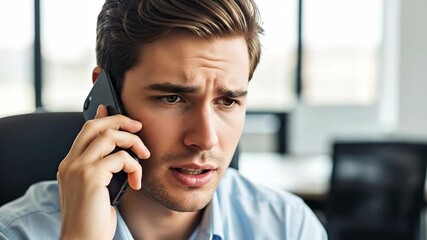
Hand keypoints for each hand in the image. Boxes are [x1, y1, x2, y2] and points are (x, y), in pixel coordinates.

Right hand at [57, 105, 149, 238]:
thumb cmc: (93, 219)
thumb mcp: (97, 189)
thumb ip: (103, 168)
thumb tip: (118, 152)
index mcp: (70, 165)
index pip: (85, 131)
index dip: (101, 117)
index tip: (111, 108)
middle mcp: (70, 163)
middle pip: (95, 126)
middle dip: (120, 120)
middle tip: (139, 127)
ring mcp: (78, 168)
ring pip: (110, 136)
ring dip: (133, 143)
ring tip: (144, 156)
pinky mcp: (91, 177)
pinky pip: (120, 158)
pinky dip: (134, 166)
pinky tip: (136, 182)